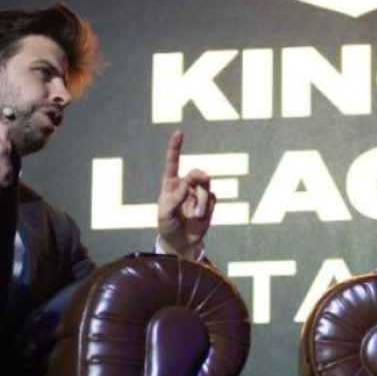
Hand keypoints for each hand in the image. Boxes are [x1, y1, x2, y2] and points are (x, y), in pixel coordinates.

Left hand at [158, 129, 214, 258]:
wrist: (181, 242)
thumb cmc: (167, 226)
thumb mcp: (164, 214)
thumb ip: (174, 199)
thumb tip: (186, 184)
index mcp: (170, 184)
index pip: (172, 162)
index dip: (175, 147)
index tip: (179, 133)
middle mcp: (185, 184)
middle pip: (196, 173)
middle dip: (199, 178)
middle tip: (202, 181)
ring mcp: (198, 192)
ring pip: (206, 187)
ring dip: (202, 202)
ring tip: (196, 216)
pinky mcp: (208, 202)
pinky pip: (212, 198)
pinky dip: (207, 208)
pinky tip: (199, 218)